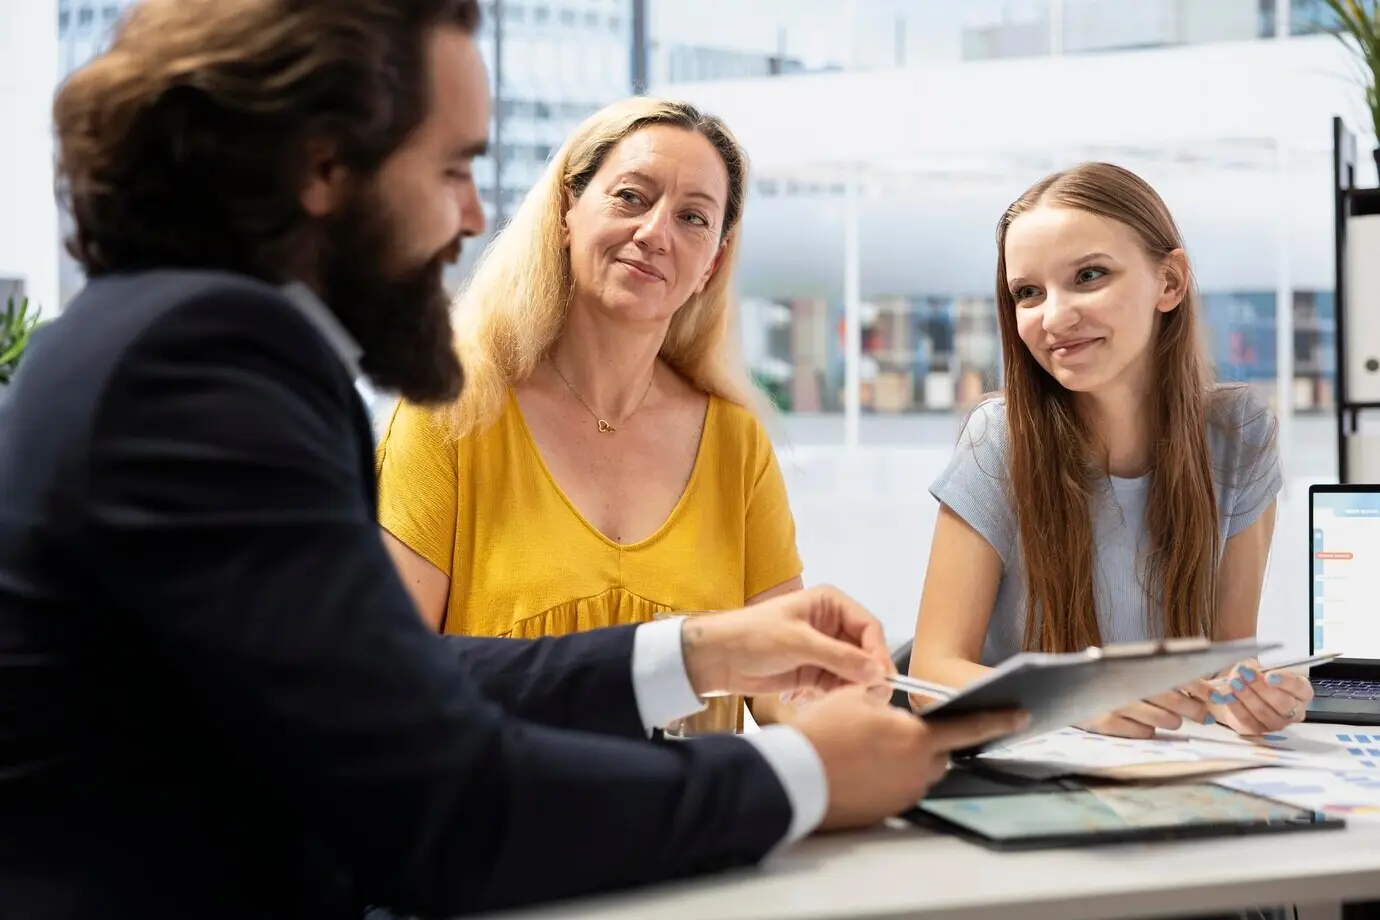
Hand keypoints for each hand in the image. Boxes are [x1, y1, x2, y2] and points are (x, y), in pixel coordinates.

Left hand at [680, 585, 892, 697]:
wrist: (716, 658)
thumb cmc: (752, 636)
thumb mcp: (798, 643)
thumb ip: (839, 657)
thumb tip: (877, 671)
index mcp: (829, 604)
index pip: (868, 627)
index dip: (878, 652)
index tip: (881, 677)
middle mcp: (830, 625)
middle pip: (865, 651)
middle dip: (868, 673)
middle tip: (870, 696)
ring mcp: (823, 650)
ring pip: (854, 671)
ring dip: (854, 687)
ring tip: (847, 702)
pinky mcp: (813, 672)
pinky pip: (838, 685)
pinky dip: (838, 695)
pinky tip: (829, 702)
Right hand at [791, 687, 1029, 830]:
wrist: (795, 776)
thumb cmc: (823, 734)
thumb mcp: (854, 695)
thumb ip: (884, 696)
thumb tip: (889, 701)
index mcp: (917, 738)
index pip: (970, 727)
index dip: (999, 720)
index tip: (1021, 716)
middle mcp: (918, 770)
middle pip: (940, 753)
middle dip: (928, 741)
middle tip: (895, 730)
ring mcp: (902, 793)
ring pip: (919, 772)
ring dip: (906, 759)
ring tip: (870, 748)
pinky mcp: (886, 810)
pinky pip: (898, 788)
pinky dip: (888, 777)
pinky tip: (862, 767)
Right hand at [1077, 677, 1216, 738]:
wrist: (1063, 689)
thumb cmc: (1106, 681)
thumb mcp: (1129, 671)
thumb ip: (1158, 673)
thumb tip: (1201, 686)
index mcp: (1131, 663)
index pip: (1173, 672)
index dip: (1197, 685)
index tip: (1214, 696)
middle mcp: (1122, 680)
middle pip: (1168, 697)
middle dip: (1192, 708)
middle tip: (1204, 716)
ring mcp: (1113, 702)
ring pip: (1158, 719)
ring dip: (1170, 721)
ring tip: (1172, 721)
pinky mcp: (1104, 722)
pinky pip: (1140, 732)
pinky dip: (1147, 730)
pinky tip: (1144, 725)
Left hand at [1208, 659, 1312, 735]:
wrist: (1240, 689)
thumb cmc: (1257, 676)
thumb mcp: (1261, 665)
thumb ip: (1260, 667)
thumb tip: (1249, 668)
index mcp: (1301, 692)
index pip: (1299, 688)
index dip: (1285, 682)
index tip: (1269, 675)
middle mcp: (1293, 711)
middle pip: (1283, 703)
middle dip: (1261, 687)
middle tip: (1245, 673)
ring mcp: (1276, 723)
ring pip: (1263, 712)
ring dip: (1246, 695)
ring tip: (1234, 681)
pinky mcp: (1257, 730)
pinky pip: (1247, 720)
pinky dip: (1235, 706)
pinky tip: (1226, 695)